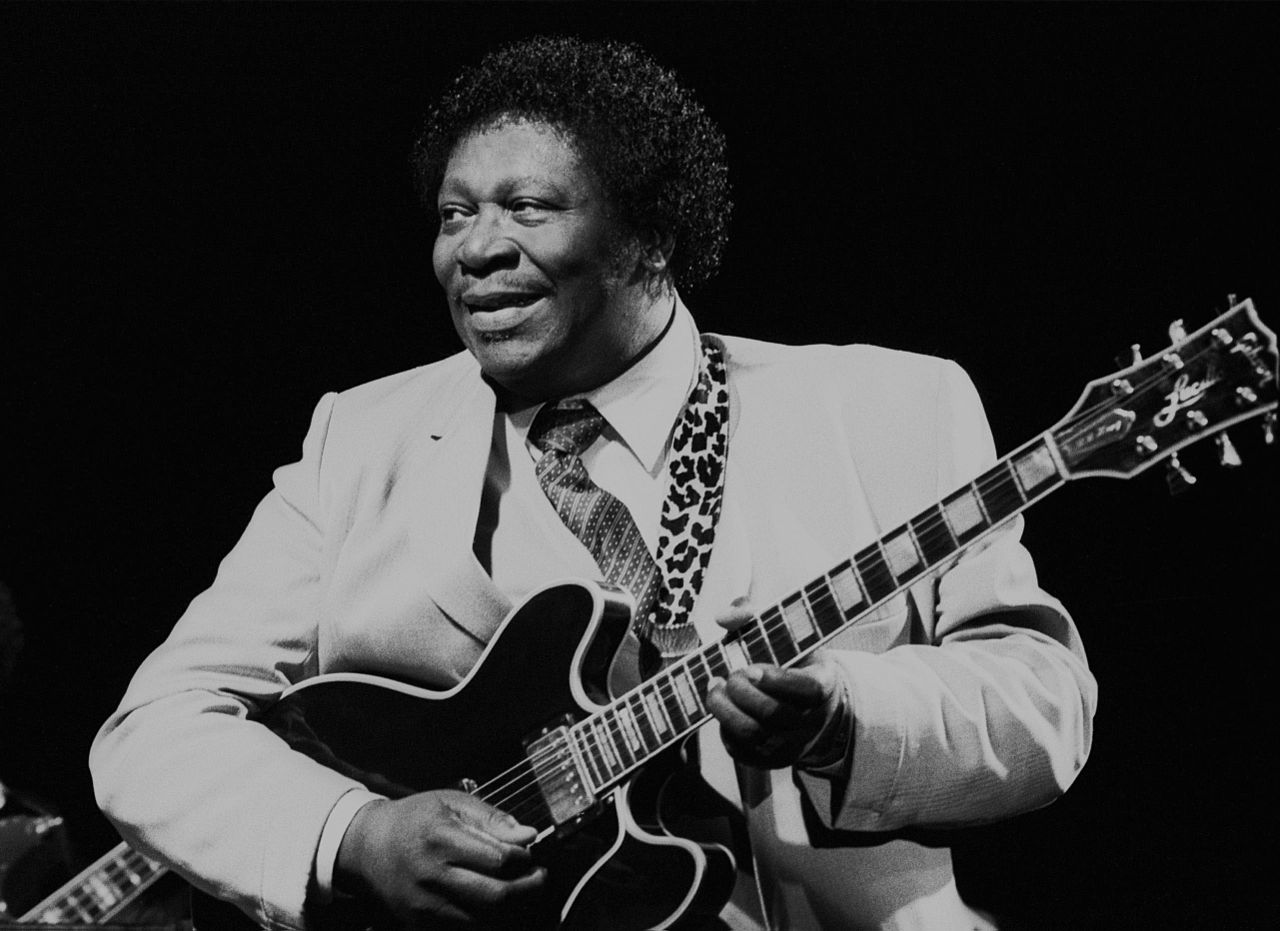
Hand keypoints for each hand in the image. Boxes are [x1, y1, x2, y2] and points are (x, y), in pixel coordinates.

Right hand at [334, 789, 546, 928]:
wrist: (368, 848)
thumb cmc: (414, 819)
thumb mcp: (450, 803)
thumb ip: (490, 818)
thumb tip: (528, 834)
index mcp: (440, 839)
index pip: (497, 858)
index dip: (522, 858)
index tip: (528, 852)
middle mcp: (431, 876)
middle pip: (494, 895)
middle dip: (526, 888)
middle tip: (539, 877)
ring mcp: (424, 905)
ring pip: (483, 918)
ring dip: (511, 908)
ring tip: (520, 890)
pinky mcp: (419, 923)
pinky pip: (464, 928)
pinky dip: (487, 920)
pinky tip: (496, 905)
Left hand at [706, 601, 845, 768]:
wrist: (809, 704)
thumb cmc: (791, 660)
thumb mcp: (785, 633)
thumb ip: (754, 616)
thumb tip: (723, 617)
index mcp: (822, 685)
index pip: (807, 690)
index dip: (777, 680)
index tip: (752, 668)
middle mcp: (810, 720)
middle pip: (773, 714)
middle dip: (742, 693)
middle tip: (731, 675)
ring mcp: (790, 744)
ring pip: (754, 736)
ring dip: (725, 711)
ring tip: (716, 688)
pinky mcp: (770, 759)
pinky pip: (742, 752)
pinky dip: (725, 730)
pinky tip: (723, 708)